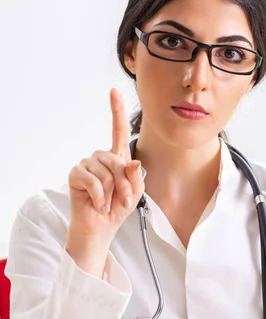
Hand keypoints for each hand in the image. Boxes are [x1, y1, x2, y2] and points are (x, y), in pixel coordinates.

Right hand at [67, 88, 144, 242]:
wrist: (101, 227)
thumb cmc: (117, 208)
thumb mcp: (136, 193)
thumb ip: (136, 177)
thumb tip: (133, 162)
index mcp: (117, 158)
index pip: (118, 131)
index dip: (116, 111)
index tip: (114, 91)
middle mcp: (101, 157)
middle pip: (117, 160)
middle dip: (124, 184)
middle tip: (124, 200)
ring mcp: (87, 164)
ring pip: (105, 172)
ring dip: (112, 192)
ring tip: (108, 203)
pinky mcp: (76, 174)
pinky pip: (92, 181)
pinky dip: (99, 196)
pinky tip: (97, 204)